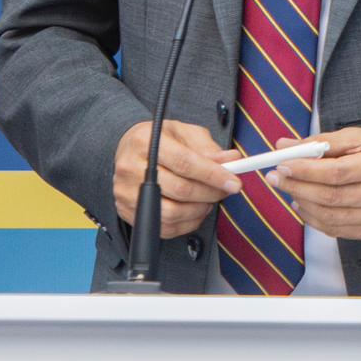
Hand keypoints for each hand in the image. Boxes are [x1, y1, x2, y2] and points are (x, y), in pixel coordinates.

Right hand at [113, 120, 241, 238]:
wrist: (128, 151)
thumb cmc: (160, 140)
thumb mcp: (183, 132)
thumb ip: (207, 147)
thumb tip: (232, 161)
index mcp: (145, 141)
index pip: (185, 162)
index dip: (213, 175)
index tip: (234, 182)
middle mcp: (130, 167)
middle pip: (180, 189)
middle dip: (211, 193)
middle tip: (226, 190)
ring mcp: (126, 192)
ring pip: (172, 213)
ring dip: (199, 210)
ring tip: (209, 199)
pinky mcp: (127, 211)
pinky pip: (164, 227)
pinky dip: (187, 223)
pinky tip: (195, 210)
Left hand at [274, 127, 360, 240]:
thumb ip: (325, 141)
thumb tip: (286, 145)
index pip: (337, 172)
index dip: (305, 171)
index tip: (283, 164)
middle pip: (332, 197)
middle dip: (297, 187)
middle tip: (277, 178)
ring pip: (332, 218)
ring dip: (304, 205)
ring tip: (291, 191)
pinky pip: (340, 230)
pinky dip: (317, 220)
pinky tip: (308, 206)